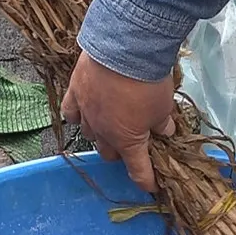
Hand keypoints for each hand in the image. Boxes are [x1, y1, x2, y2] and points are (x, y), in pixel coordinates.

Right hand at [61, 51, 175, 191]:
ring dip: (101, 135)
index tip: (153, 186)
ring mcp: (86, 113)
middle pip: (109, 154)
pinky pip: (70, 113)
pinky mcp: (74, 92)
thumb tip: (165, 131)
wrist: (125, 48)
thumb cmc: (148, 82)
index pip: (138, 171)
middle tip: (134, 142)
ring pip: (89, 136)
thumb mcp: (164, 107)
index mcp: (128, 141)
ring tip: (110, 124)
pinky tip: (83, 113)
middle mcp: (103, 132)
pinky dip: (77, 116)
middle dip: (122, 153)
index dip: (147, 181)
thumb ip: (163, 123)